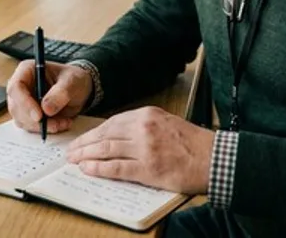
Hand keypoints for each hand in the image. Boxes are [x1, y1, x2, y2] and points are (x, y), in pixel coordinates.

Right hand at [5, 60, 92, 134]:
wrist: (78, 90)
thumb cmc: (73, 79)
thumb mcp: (72, 81)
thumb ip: (61, 93)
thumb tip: (46, 109)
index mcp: (27, 70)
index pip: (16, 87)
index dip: (24, 103)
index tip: (39, 116)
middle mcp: (21, 86)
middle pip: (16, 107)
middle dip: (34, 120)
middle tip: (54, 125)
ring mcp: (22, 101)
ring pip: (22, 120)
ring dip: (41, 126)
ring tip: (63, 122)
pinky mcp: (27, 114)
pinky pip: (30, 127)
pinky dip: (45, 129)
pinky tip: (60, 124)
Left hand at [65, 106, 213, 194]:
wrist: (214, 158)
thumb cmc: (193, 144)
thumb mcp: (166, 123)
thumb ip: (144, 127)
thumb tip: (119, 137)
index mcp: (147, 115)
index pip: (112, 122)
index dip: (94, 132)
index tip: (83, 139)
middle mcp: (143, 128)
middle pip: (105, 135)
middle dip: (85, 144)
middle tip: (71, 151)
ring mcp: (145, 148)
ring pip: (106, 150)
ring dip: (86, 155)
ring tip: (74, 160)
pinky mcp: (148, 168)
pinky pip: (116, 168)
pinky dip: (99, 169)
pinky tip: (88, 169)